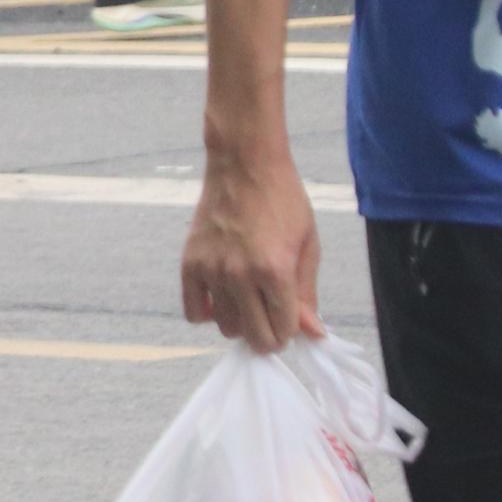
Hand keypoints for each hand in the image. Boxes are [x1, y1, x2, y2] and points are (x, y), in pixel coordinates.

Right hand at [182, 148, 327, 349]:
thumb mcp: (307, 245)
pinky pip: (192, 310)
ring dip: (240, 323)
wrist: (245, 165)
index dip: (291, 333)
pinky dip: (207, 314)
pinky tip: (221, 299)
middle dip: (268, 337)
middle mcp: (240, 274)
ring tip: (248, 303)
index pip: (283, 329)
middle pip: (253, 335)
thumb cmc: (284, 202)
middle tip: (272, 322)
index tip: (291, 325)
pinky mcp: (190, 263)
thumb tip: (311, 332)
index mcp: (275, 270)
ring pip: (224, 326)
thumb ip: (306, 293)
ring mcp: (211, 269)